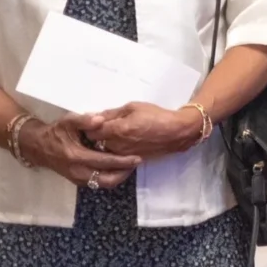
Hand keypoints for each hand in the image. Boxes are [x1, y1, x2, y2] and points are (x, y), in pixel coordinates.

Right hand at [21, 113, 141, 189]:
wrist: (37, 146)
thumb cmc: (55, 132)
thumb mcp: (68, 121)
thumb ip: (84, 120)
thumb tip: (100, 119)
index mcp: (76, 156)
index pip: (104, 162)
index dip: (122, 162)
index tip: (137, 158)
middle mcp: (77, 171)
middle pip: (107, 180)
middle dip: (124, 173)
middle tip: (136, 163)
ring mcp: (77, 178)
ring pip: (103, 184)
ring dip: (118, 177)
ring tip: (129, 165)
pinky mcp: (77, 180)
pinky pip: (97, 183)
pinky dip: (109, 177)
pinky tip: (117, 167)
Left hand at [80, 101, 205, 160]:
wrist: (177, 132)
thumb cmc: (156, 115)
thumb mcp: (133, 107)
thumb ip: (112, 113)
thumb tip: (94, 116)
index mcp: (116, 130)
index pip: (91, 130)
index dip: (89, 125)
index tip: (91, 121)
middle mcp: (117, 145)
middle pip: (95, 142)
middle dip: (94, 135)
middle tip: (99, 127)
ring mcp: (123, 154)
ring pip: (104, 150)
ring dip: (103, 143)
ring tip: (112, 134)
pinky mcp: (130, 159)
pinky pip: (115, 156)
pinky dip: (114, 150)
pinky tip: (120, 143)